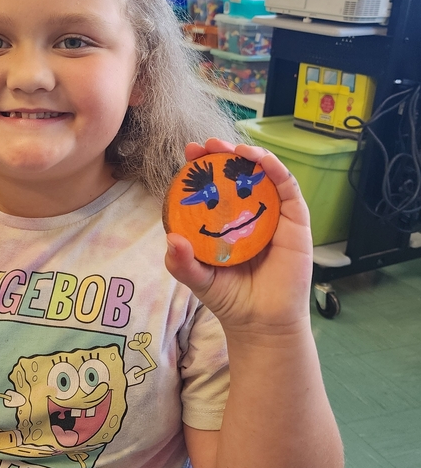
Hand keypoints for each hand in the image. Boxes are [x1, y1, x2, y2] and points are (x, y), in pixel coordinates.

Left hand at [165, 138, 312, 335]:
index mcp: (223, 220)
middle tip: (208, 145)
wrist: (262, 322)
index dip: (202, 166)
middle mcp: (248, 212)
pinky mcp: (296, 221)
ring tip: (233, 148)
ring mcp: (273, 214)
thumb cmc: (230, 297)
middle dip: (223, 154)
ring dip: (249, 155)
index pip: (212, 185)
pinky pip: (287, 188)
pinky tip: (261, 160)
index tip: (190, 152)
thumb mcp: (198, 278)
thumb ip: (181, 262)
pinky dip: (276, 169)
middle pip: (237, 173)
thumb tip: (171, 240)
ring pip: (263, 174)